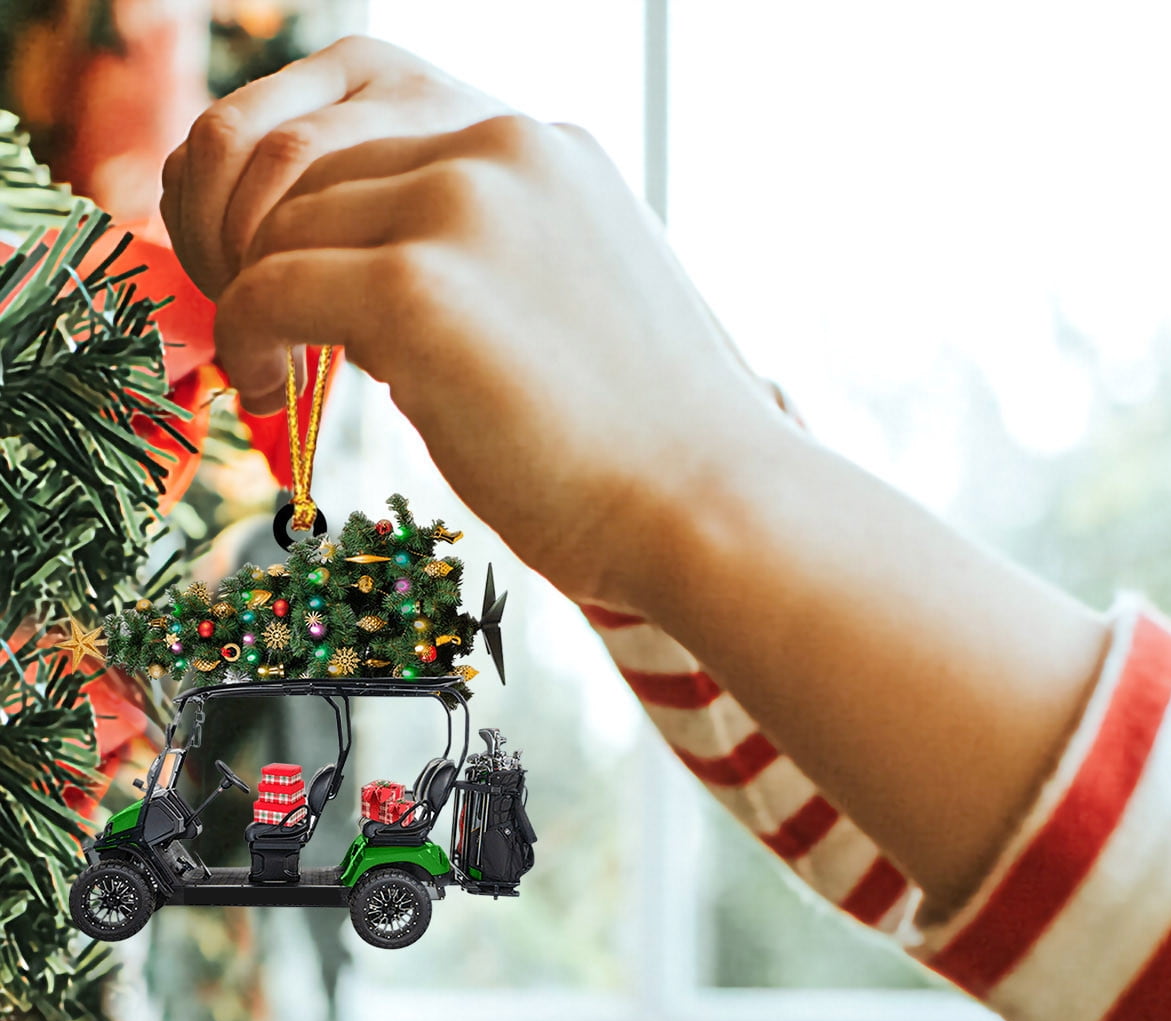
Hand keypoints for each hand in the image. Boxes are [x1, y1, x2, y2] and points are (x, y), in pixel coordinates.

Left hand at [164, 38, 795, 611]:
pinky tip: (269, 392)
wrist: (711, 511)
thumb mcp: (580, 311)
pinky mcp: (416, 285)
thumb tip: (394, 295)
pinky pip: (267, 287)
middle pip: (316, 171)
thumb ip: (501, 269)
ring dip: (257, 298)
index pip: (381, 146)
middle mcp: (503, 152)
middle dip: (273, 251)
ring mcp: (461, 208)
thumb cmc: (655, 452)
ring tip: (277, 374)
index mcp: (547, 153)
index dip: (324, 220)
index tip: (310, 293)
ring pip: (282, 225)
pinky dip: (247, 339)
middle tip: (273, 338)